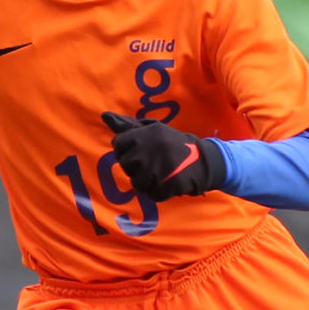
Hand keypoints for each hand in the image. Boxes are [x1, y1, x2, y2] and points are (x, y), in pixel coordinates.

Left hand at [101, 112, 221, 199]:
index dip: (126, 149)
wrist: (204, 160)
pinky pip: (150, 194)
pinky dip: (157, 191)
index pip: (118, 143)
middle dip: (135, 166)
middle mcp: (149, 150)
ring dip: (146, 180)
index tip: (139, 150)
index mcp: (146, 134)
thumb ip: (127, 125)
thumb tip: (104, 115)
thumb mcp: (154, 129)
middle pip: (125, 164)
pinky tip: (167, 180)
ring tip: (160, 171)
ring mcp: (157, 170)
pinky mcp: (165, 186)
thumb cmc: (173, 143)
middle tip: (151, 162)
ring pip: (136, 182)